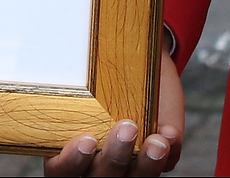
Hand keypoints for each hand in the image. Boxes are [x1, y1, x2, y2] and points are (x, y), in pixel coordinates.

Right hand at [45, 52, 182, 174]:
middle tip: (127, 128)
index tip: (87, 140)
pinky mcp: (156, 159)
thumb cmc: (97, 74)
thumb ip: (79, 89)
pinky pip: (165, 165)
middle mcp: (95, 164)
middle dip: (115, 158)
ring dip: (146, 165)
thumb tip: (78, 89)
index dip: (71, 163)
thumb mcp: (83, 78)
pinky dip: (168, 153)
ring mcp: (127, 165)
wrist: (131, 62)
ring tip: (157, 142)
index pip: (60, 170)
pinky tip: (169, 134)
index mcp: (67, 148)